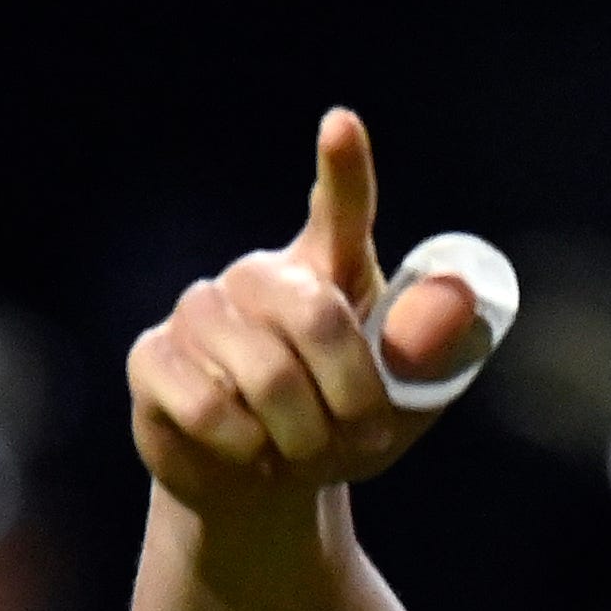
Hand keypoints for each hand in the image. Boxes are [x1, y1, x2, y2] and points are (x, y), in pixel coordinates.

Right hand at [125, 108, 483, 512]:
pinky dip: (247, 450)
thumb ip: (432, 355)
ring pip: (266, 377)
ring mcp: (200, 310)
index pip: (339, 211)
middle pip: (317, 318)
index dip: (343, 170)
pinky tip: (247, 450)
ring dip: (303, 437)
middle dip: (352, 396)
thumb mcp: (405, 404)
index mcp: (328, 273)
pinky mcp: (154, 357)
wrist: (268, 485)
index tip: (342, 125)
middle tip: (360, 438)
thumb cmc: (342, 430)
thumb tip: (456, 298)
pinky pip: (211, 409)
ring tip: (301, 450)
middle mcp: (260, 277)